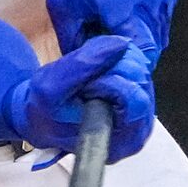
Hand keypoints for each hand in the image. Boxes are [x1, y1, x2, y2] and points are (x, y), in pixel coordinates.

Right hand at [3, 33, 154, 161]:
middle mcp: (133, 138)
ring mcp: (139, 124)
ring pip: (145, 79)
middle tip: (92, 71)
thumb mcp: (50, 85)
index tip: (88, 80)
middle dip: (118, 69)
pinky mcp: (140, 110)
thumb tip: (120, 44)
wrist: (42, 116)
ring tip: (94, 72)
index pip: (134, 99)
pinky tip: (103, 72)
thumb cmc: (43, 109)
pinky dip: (124, 67)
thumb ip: (83, 65)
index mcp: (115, 142)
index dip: (112, 78)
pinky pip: (143, 78)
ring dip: (120, 66)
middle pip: (144, 86)